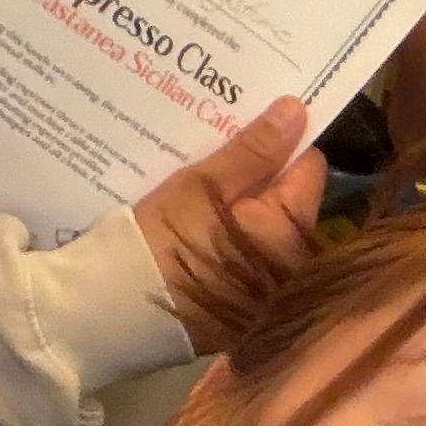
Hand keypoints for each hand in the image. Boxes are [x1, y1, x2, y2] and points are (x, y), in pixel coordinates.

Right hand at [128, 101, 324, 345]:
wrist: (116, 314)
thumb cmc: (160, 243)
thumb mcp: (200, 186)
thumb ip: (252, 150)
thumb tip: (295, 111)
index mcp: (292, 230)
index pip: (309, 166)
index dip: (282, 141)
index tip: (249, 125)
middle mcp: (294, 264)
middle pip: (287, 197)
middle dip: (259, 171)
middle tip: (219, 145)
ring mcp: (271, 289)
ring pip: (266, 224)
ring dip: (242, 201)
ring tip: (205, 176)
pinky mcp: (245, 306)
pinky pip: (249, 253)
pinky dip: (231, 233)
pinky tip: (199, 218)